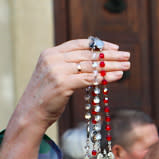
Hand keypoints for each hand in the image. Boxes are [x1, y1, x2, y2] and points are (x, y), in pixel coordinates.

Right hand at [13, 38, 130, 131]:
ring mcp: (57, 71)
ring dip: (111, 66)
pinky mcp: (63, 84)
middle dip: (110, 55)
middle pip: (88, 54)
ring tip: (127, 67)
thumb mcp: (54, 75)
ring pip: (91, 66)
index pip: (79, 44)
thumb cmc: (46, 97)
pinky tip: (117, 77)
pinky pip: (89, 79)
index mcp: (50, 53)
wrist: (30, 114)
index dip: (99, 45)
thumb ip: (68, 66)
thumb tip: (94, 64)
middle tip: (127, 56)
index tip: (115, 48)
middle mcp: (53, 59)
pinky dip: (105, 77)